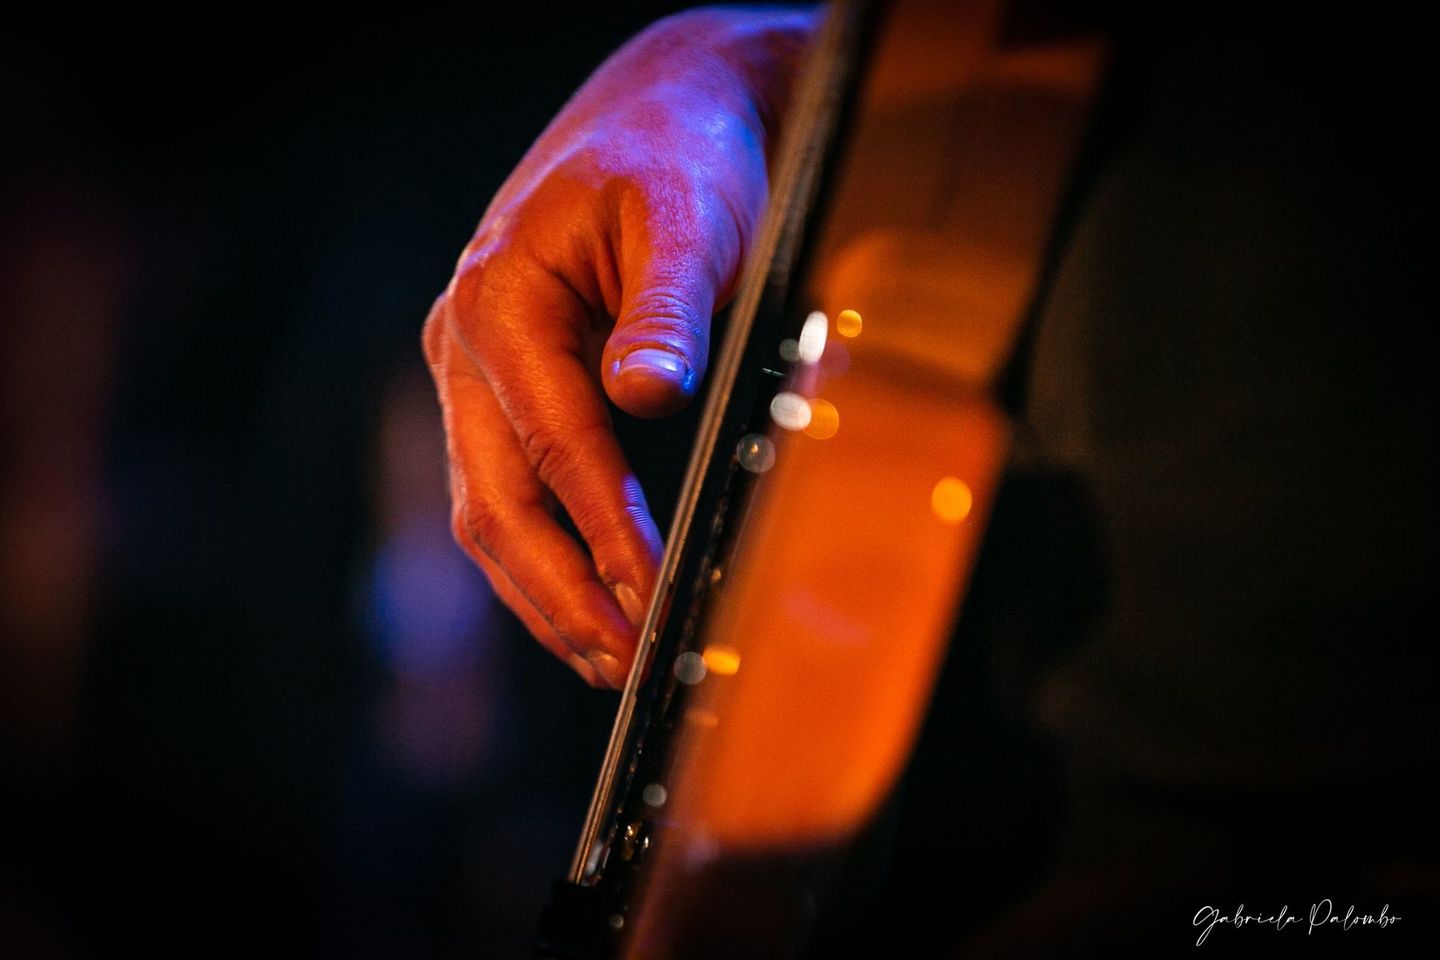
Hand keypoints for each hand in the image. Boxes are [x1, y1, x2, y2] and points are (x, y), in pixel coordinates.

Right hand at [424, 7, 820, 687]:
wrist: (656, 115)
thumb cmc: (678, 158)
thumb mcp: (687, 215)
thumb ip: (665, 306)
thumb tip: (647, 397)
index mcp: (498, 303)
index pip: (554, 446)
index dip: (605, 531)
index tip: (652, 599)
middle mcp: (463, 348)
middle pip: (494, 504)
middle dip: (561, 595)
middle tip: (629, 665)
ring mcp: (470, 376)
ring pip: (485, 514)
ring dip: (543, 597)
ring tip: (611, 663)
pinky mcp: (497, 394)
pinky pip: (502, 493)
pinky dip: (541, 559)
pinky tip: (588, 604)